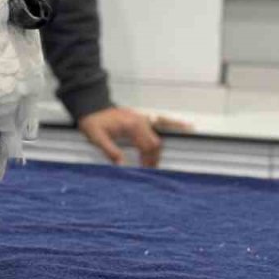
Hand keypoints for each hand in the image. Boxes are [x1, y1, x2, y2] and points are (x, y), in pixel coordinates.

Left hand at [78, 106, 192, 167]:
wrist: (91, 107)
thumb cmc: (93, 121)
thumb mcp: (96, 137)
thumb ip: (110, 151)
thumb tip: (122, 166)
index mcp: (132, 125)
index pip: (148, 146)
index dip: (148, 161)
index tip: (145, 171)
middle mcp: (141, 121)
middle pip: (156, 144)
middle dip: (153, 159)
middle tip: (148, 171)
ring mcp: (143, 118)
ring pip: (159, 137)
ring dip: (158, 151)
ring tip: (154, 164)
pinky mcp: (142, 118)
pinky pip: (162, 121)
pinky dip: (174, 124)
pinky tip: (187, 126)